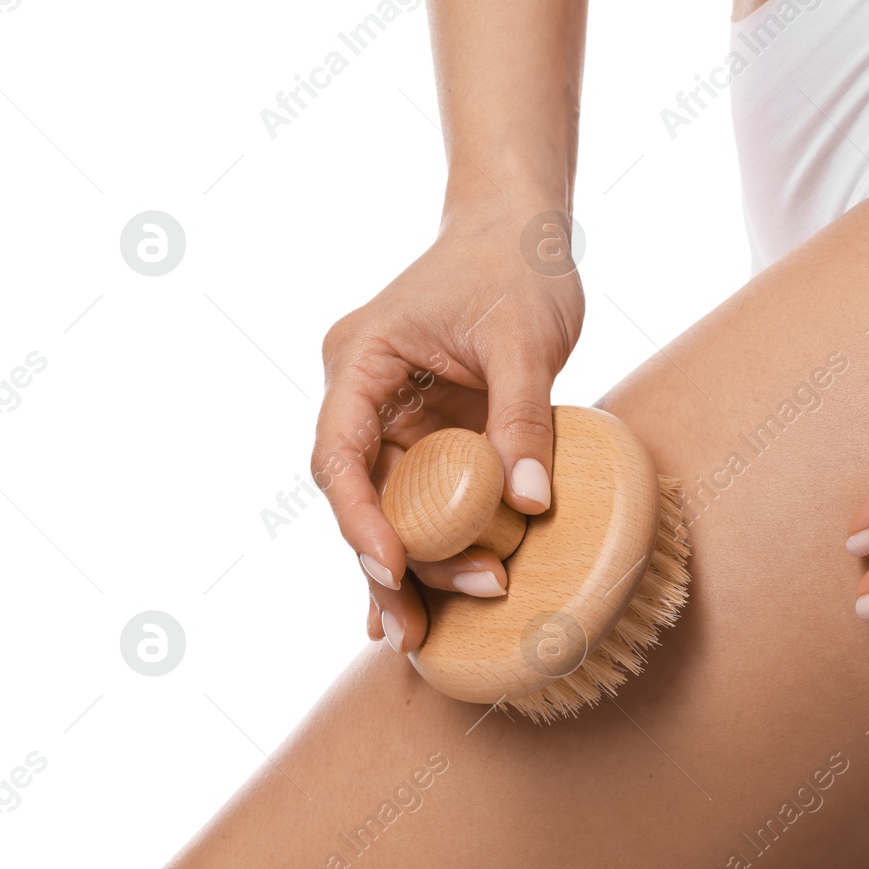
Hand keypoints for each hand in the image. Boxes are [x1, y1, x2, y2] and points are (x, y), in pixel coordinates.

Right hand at [312, 206, 583, 651]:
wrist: (519, 230)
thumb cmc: (516, 266)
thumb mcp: (526, 338)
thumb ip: (524, 415)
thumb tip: (529, 504)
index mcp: (361, 360)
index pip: (339, 452)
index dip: (358, 517)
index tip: (391, 567)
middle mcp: (363, 394)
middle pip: (360, 493)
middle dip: (386, 563)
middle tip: (418, 627)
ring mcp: (392, 416)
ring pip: (387, 506)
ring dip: (406, 567)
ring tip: (419, 638)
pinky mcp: (428, 432)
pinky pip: (420, 497)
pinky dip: (423, 547)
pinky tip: (416, 609)